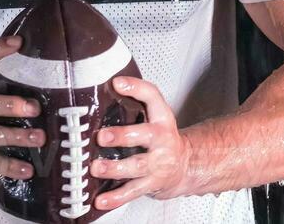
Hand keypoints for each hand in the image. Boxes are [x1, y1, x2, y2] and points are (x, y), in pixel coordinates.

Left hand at [90, 76, 192, 208]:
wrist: (187, 166)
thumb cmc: (161, 137)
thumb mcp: (155, 115)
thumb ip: (135, 100)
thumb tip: (106, 85)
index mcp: (161, 119)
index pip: (153, 97)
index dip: (136, 88)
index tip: (117, 83)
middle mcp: (162, 140)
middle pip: (144, 136)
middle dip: (122, 136)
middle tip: (102, 136)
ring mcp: (158, 164)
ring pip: (136, 167)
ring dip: (115, 168)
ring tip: (96, 168)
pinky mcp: (151, 184)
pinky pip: (132, 192)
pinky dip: (115, 198)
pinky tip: (101, 200)